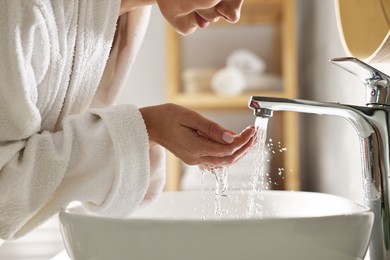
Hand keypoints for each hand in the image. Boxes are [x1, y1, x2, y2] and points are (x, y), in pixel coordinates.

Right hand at [140, 103, 255, 167]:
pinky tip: (234, 143)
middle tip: (255, 134)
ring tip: (249, 138)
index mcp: (196, 148)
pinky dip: (228, 153)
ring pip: (224, 162)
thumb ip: (211, 128)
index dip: (244, 140)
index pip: (228, 149)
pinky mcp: (193, 158)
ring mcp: (195, 160)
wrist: (149, 126)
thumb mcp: (189, 117)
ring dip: (239, 151)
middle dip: (245, 148)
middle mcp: (196, 158)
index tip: (252, 129)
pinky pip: (216, 160)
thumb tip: (231, 136)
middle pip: (229, 159)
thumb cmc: (166, 117)